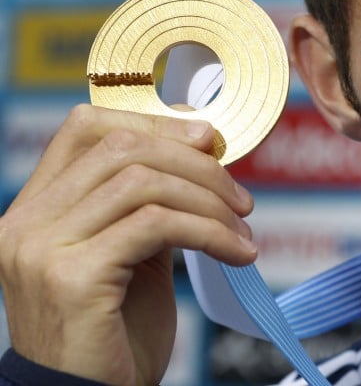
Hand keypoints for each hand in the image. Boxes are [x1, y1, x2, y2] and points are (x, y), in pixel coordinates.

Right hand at [0, 105, 256, 385]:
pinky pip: (157, 225)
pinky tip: (238, 251)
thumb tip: (199, 142)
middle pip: (121, 148)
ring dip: (210, 200)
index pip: (85, 128)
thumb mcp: (131, 252)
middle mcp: (25, 224)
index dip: (154, 121)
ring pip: (144, 183)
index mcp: (35, 209)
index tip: (209, 140)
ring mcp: (42, 250)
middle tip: (238, 194)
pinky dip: (210, 231)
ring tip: (242, 227)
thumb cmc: (116, 331)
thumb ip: (148, 201)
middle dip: (196, 163)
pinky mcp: (72, 278)